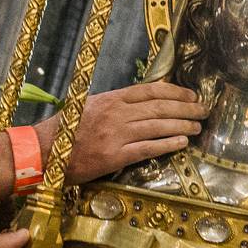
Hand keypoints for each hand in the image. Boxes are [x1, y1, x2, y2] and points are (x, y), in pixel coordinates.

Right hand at [35, 83, 206, 184]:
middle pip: (160, 107)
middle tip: (203, 110)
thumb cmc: (65, 130)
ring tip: (197, 127)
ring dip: (182, 125)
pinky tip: (182, 142)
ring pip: (158, 126)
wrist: (43, 152)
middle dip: (186, 108)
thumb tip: (143, 103)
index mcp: (111, 98)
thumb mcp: (89, 107)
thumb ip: (115, 104)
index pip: (151, 90)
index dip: (176, 92)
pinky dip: (167, 144)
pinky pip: (147, 148)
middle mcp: (116, 113)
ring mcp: (116, 135)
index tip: (192, 95)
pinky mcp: (114, 156)